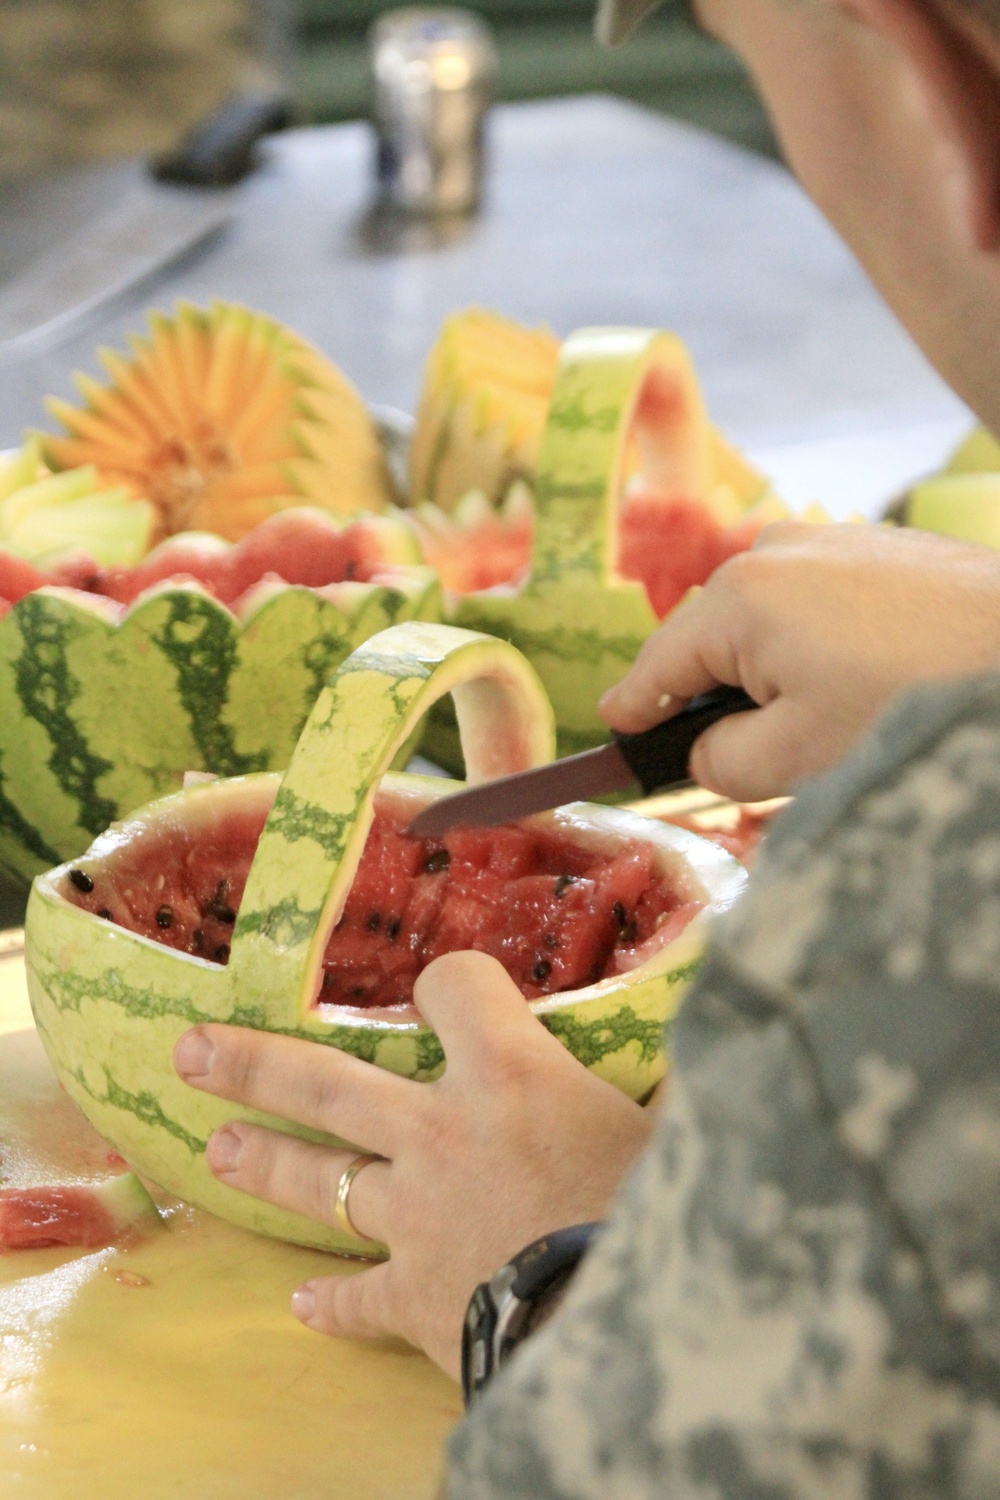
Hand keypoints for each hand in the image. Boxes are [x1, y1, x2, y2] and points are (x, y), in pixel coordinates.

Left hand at [173, 951, 652, 1379]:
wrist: (630, 1335)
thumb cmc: (664, 1207)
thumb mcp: (686, 1119)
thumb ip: (685, 1066)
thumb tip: (736, 1014)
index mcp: (509, 1074)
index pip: (456, 986)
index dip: (453, 982)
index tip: (455, 989)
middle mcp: (442, 1133)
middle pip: (327, 1084)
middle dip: (255, 1062)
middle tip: (192, 1049)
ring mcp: (415, 1217)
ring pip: (321, 1181)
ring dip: (267, 1163)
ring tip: (216, 1147)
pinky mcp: (415, 1298)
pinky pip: (358, 1299)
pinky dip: (333, 1303)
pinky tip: (303, 1309)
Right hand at [600, 522, 999, 801]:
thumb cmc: (912, 704)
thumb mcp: (797, 758)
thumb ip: (718, 761)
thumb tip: (699, 751)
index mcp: (739, 597)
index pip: (659, 664)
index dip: (631, 708)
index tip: (612, 733)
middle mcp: (774, 549)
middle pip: (715, 641)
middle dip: (722, 699)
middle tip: (762, 762)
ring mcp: (832, 538)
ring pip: (771, 623)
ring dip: (780, 675)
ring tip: (835, 724)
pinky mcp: (881, 547)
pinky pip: (822, 604)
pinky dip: (826, 647)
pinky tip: (871, 684)